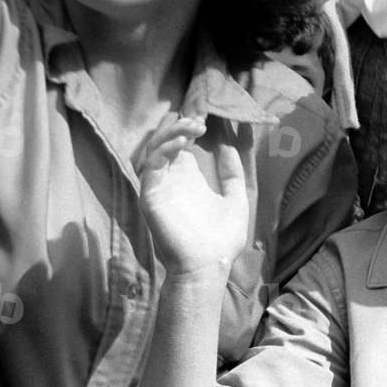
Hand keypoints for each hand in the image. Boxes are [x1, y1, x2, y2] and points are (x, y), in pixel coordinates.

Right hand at [138, 120, 248, 276]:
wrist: (208, 265)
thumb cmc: (222, 238)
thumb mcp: (235, 199)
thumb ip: (232, 174)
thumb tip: (229, 147)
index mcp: (189, 180)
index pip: (180, 146)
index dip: (189, 130)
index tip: (205, 121)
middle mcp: (172, 181)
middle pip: (165, 144)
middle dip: (179, 128)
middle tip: (198, 122)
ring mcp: (159, 188)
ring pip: (154, 151)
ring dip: (171, 135)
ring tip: (191, 128)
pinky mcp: (151, 197)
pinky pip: (151, 167)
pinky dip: (163, 151)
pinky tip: (181, 143)